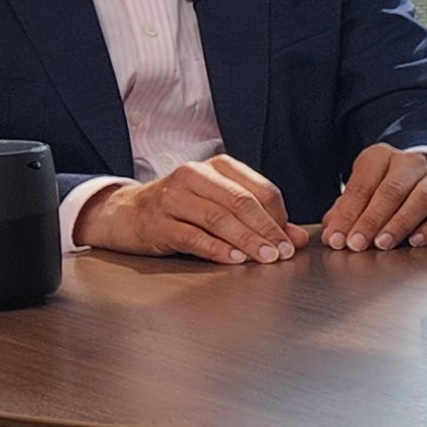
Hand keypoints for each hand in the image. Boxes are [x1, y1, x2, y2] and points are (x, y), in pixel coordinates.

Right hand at [74, 155, 311, 264]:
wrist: (127, 213)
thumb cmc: (181, 209)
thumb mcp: (222, 207)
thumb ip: (260, 219)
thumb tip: (298, 239)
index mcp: (218, 166)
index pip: (260, 189)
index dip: (279, 217)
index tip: (291, 241)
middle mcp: (195, 175)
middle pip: (241, 202)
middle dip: (267, 230)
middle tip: (282, 252)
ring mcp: (174, 197)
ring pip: (219, 218)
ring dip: (246, 241)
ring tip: (264, 258)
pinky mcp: (158, 221)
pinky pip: (193, 236)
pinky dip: (217, 249)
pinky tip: (234, 260)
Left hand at [323, 145, 426, 250]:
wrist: (425, 184)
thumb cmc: (385, 192)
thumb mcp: (362, 195)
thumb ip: (345, 213)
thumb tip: (332, 234)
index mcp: (381, 157)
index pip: (362, 185)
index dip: (347, 214)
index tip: (336, 238)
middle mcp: (410, 164)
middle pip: (390, 190)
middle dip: (371, 220)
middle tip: (356, 244)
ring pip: (420, 199)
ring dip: (399, 223)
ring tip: (383, 244)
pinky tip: (415, 241)